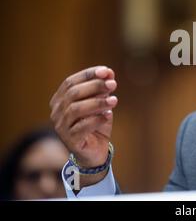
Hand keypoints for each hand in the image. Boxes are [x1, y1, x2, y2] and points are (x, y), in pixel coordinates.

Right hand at [50, 66, 117, 185]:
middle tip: (113, 85)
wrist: (95, 150)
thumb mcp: (102, 103)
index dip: (88, 74)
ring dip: (97, 102)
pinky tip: (108, 116)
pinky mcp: (69, 140)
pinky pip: (82, 127)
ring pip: (76, 109)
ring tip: (114, 100)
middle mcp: (56, 112)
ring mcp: (60, 127)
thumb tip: (109, 72)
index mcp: (60, 99)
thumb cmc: (97, 123)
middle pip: (73, 93)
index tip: (106, 71)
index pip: (70, 82)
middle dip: (95, 86)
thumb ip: (103, 89)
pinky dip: (97, 119)